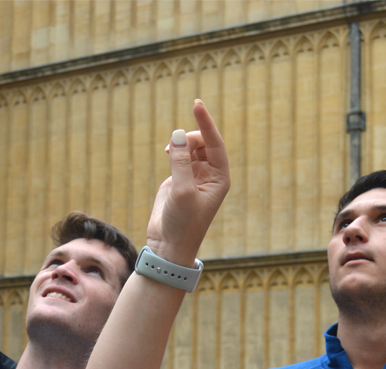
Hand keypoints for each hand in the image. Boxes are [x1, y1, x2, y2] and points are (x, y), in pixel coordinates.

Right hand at [146, 100, 229, 266]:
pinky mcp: (178, 178)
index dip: (206, 123)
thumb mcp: (182, 191)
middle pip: (202, 141)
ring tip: (168, 154)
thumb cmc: (182, 223)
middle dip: (188, 138)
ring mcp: (194, 175)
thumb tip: (176, 134)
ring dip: (179, 143)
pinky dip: (172, 150)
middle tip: (173, 149)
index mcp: (219, 178)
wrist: (169, 245)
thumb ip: (180, 161)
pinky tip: (166, 153)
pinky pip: (178, 154)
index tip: (197, 105)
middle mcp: (210, 174)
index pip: (215, 143)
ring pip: (189, 146)